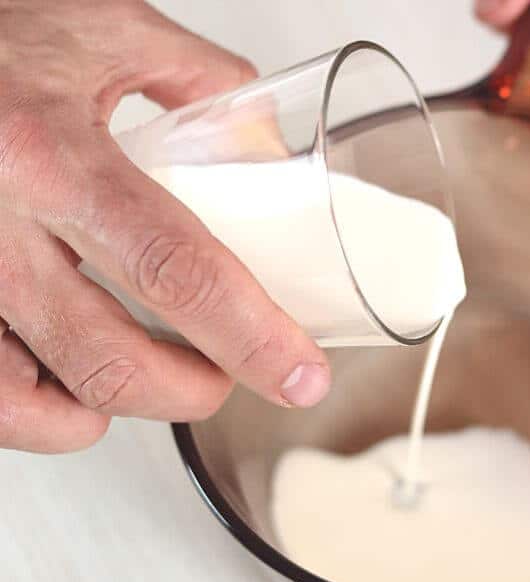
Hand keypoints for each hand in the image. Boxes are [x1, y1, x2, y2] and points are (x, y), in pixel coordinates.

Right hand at [0, 0, 329, 452]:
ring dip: (127, 405)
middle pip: (112, 361)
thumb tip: (263, 143)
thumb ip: (199, 80)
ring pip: (43, 400)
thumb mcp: (102, 30)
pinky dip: (51, 409)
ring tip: (167, 375)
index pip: (176, 271)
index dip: (251, 338)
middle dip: (196, 390)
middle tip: (233, 374)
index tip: (299, 374)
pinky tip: (83, 379)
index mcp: (50, 156)